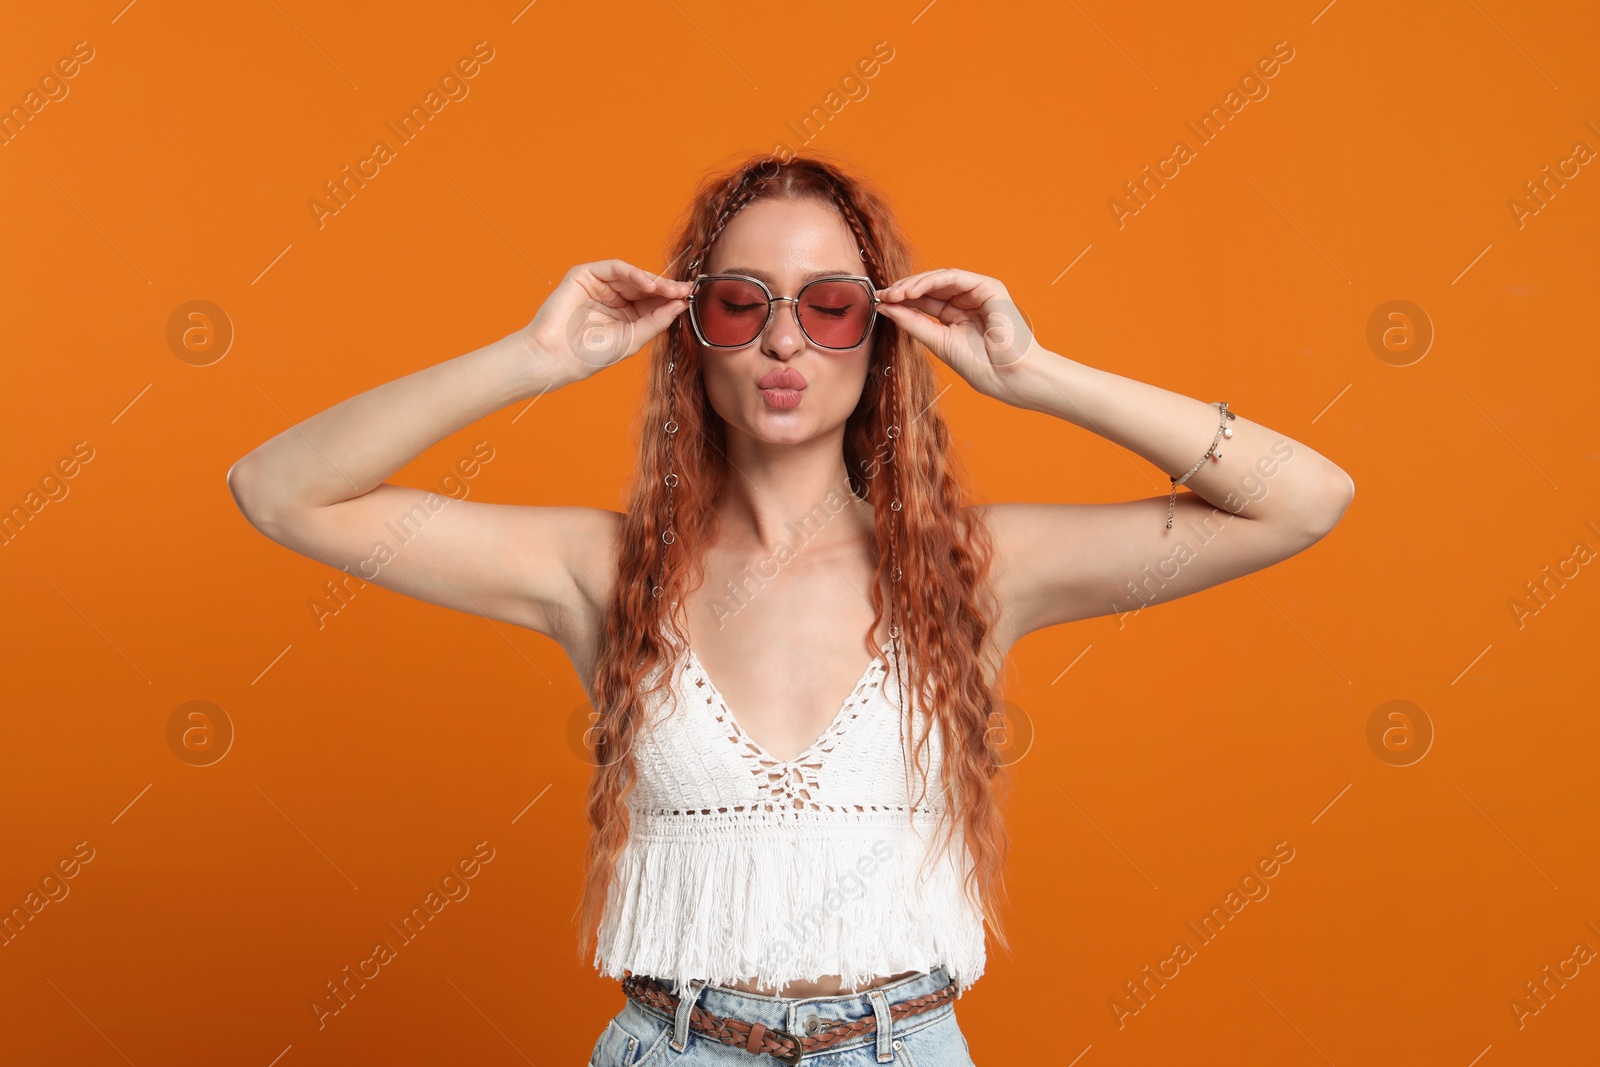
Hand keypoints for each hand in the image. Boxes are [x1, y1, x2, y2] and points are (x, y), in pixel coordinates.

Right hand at [518, 259, 690, 382]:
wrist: (558, 357)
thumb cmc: (592, 355)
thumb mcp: (634, 338)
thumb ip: (657, 320)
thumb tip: (681, 303)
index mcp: (625, 315)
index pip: (652, 301)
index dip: (670, 298)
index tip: (689, 296)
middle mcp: (613, 298)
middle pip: (645, 286)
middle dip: (665, 287)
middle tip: (684, 290)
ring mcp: (599, 286)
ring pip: (632, 275)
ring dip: (653, 281)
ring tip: (669, 289)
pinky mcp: (585, 275)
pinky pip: (614, 268)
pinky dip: (633, 273)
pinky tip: (648, 284)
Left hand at [875, 268, 1038, 402]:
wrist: (1010, 377)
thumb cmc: (982, 367)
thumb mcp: (938, 342)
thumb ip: (914, 323)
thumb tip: (887, 308)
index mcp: (957, 316)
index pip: (925, 302)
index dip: (902, 301)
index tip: (880, 303)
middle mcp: (967, 302)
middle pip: (930, 288)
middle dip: (904, 290)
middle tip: (882, 295)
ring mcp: (979, 293)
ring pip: (940, 279)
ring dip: (914, 284)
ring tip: (894, 293)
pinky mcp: (989, 287)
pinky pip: (954, 277)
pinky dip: (931, 281)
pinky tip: (912, 292)